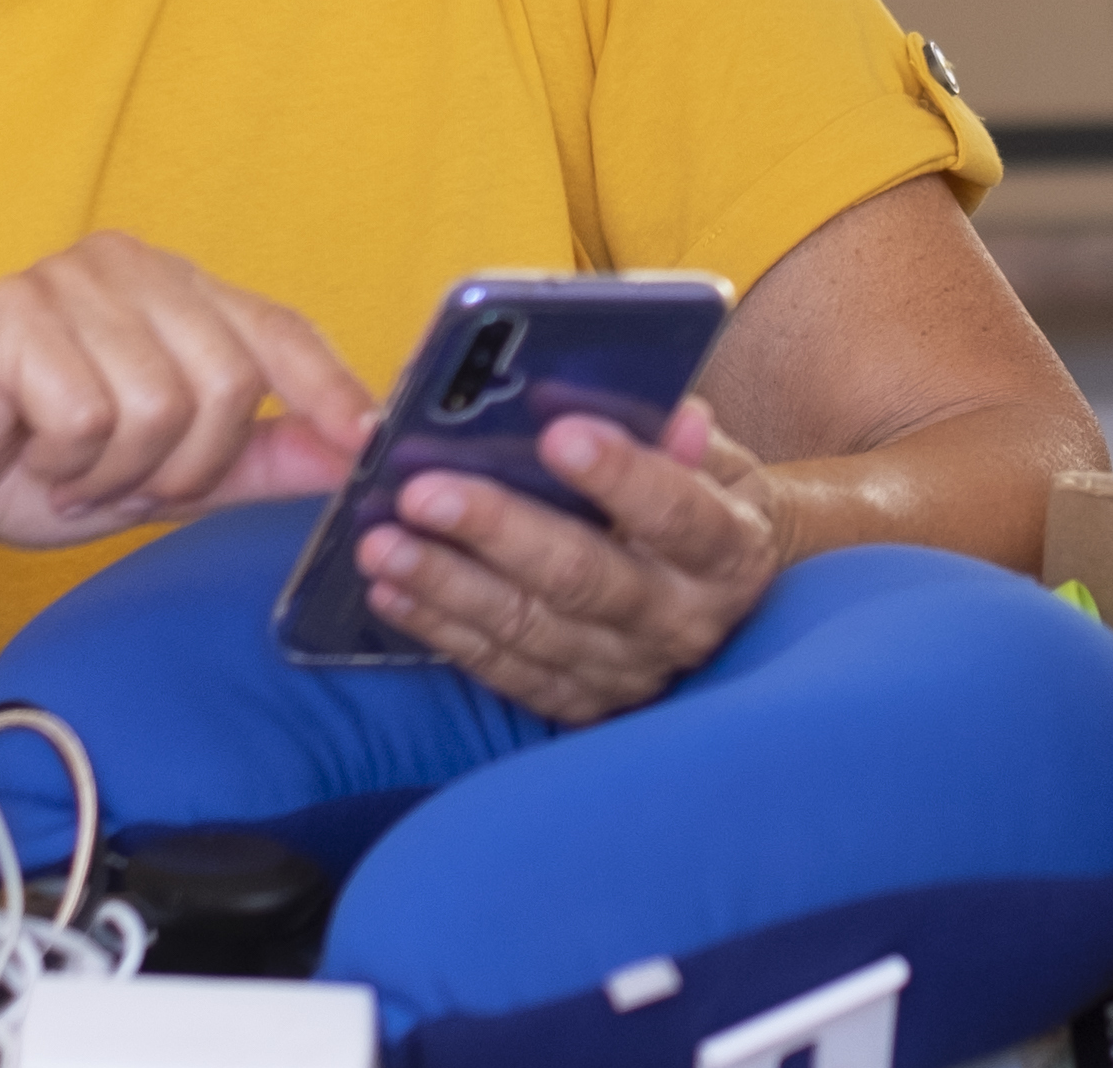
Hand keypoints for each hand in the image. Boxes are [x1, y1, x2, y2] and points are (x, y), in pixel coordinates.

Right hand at [0, 232, 373, 547]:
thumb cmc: (28, 464)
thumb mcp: (167, 475)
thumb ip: (259, 459)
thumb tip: (354, 453)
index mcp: (174, 290)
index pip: (278, 328)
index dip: (329, 387)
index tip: (368, 440)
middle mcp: (128, 267)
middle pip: (230, 381)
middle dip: (188, 465)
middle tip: (128, 483)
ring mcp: (68, 281)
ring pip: (162, 406)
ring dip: (118, 472)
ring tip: (73, 468)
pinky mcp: (12, 313)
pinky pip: (90, 416)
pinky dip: (68, 463)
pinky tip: (33, 454)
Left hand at [359, 397, 783, 722]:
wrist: (720, 604)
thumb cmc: (701, 507)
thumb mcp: (718, 465)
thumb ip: (684, 439)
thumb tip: (671, 410)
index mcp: (730, 553)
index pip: (680, 514)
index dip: (622, 475)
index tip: (557, 432)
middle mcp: (683, 623)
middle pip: (586, 579)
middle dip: (499, 531)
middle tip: (423, 492)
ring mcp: (628, 671)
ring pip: (529, 630)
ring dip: (447, 585)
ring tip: (381, 543)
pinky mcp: (579, 703)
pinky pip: (502, 669)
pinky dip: (441, 629)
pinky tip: (391, 590)